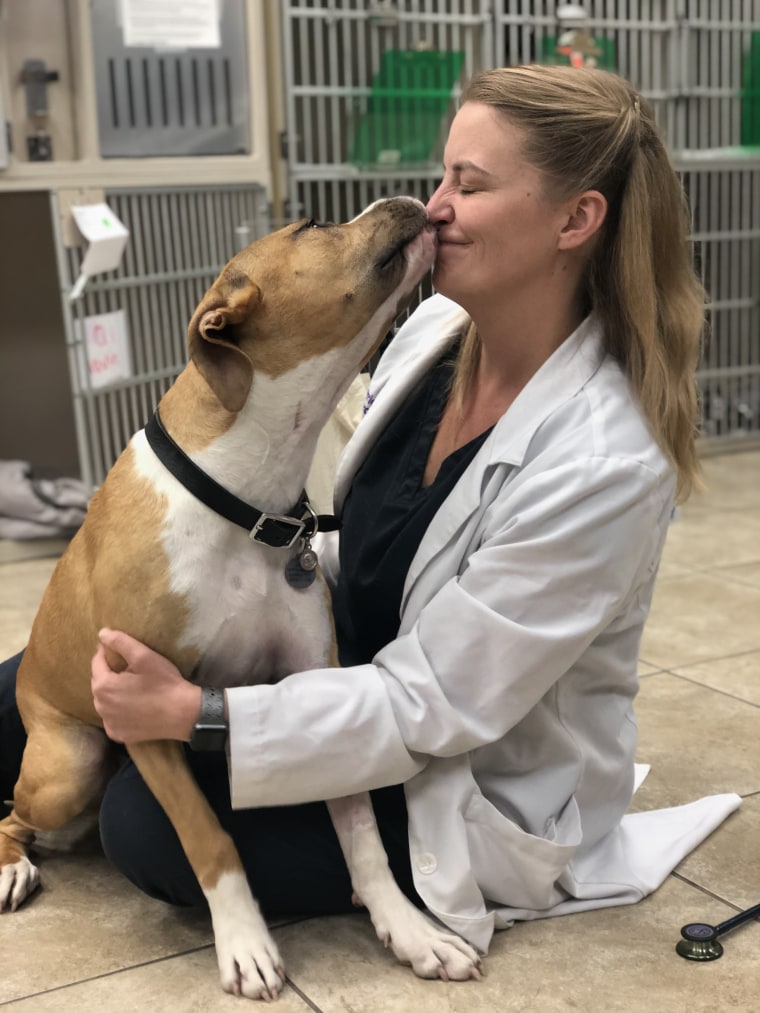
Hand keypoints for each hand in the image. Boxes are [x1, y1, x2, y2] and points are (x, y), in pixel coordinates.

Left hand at [91, 628, 201, 744]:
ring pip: (105, 702)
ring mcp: (109, 723)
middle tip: (130, 669)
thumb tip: (102, 633)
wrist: (183, 714)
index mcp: (103, 686)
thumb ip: (121, 642)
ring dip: (113, 693)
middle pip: (100, 684)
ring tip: (132, 687)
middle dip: (110, 674)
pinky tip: (132, 707)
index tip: (119, 649)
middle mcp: (100, 707)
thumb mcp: (144, 657)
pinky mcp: (119, 735)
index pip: (97, 663)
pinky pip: (112, 719)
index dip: (106, 653)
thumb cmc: (164, 683)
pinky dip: (118, 712)